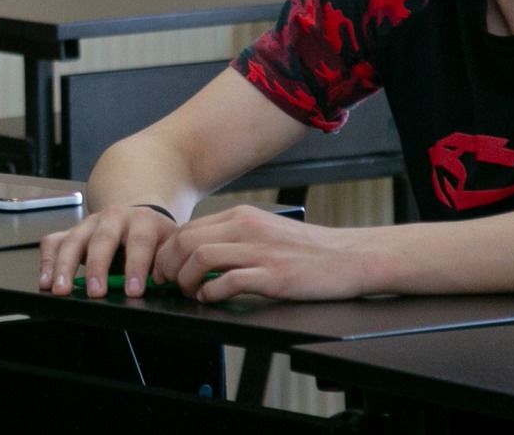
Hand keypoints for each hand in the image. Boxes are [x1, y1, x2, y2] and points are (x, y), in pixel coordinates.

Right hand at [39, 202, 178, 297]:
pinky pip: (53, 242)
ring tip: (61, 289)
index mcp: (144, 221)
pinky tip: (45, 281)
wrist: (140, 220)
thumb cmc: (155, 242)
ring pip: (73, 239)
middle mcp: (114, 217)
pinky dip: (47, 262)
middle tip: (95, 292)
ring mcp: (90, 223)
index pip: (140, 242)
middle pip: (102, 239)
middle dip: (97, 267)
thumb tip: (161, 290)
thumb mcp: (167, 251)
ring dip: (64, 266)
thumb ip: (164, 268)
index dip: (136, 266)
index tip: (132, 291)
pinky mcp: (72, 231)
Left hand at [151, 205, 381, 301]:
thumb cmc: (308, 248)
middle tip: (167, 283)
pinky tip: (211, 298)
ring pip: (200, 257)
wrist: (350, 256)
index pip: (188, 228)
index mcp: (242, 216)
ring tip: (188, 291)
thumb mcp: (265, 230)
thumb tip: (199, 252)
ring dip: (185, 278)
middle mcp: (247, 227)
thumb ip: (234, 236)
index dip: (167, 251)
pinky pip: (228, 281)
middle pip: (186, 240)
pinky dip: (211, 292)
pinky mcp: (274, 275)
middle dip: (167, 264)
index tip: (163, 268)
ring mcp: (260, 251)